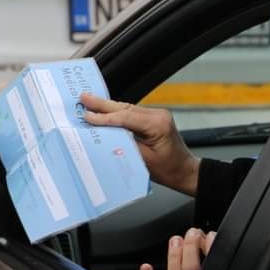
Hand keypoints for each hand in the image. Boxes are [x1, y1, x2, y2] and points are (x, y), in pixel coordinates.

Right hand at [80, 93, 199, 195]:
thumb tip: (104, 135)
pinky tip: (103, 110)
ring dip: (107, 107)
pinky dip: (116, 112)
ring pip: (126, 108)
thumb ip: (124, 144)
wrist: (186, 172)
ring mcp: (156, 114)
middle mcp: (158, 115)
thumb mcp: (143, 161)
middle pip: (125, 108)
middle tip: (84, 98)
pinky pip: (131, 112)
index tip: (87, 116)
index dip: (104, 118)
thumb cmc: (169, 171)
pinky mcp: (153, 118)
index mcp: (158, 125)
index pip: (126, 118)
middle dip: (102, 104)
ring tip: (88, 101)